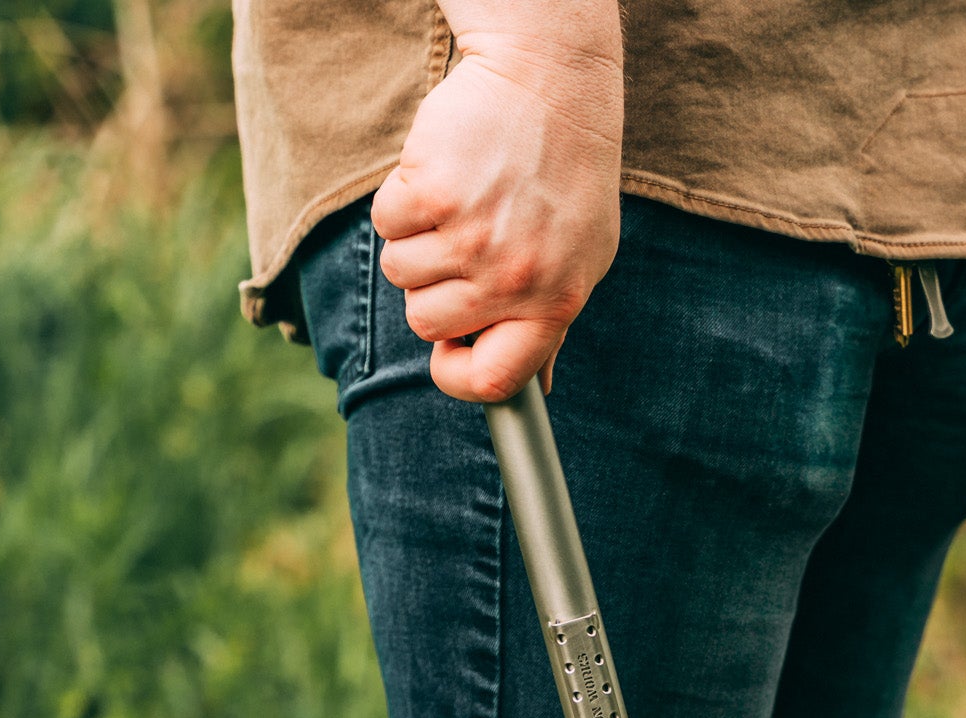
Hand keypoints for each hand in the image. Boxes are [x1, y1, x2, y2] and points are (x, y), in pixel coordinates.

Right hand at [371, 13, 622, 401]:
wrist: (550, 81)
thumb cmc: (564, 175)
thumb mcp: (580, 257)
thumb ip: (549, 322)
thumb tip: (536, 388)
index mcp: (555, 302)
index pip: (493, 382)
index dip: (457, 376)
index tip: (449, 351)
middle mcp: (514, 278)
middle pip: (427, 324)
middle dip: (433, 287)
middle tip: (467, 239)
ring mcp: (472, 236)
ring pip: (399, 275)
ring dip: (416, 239)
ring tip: (461, 200)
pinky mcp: (432, 192)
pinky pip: (385, 224)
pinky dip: (401, 199)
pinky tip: (443, 172)